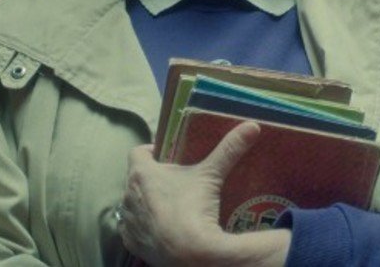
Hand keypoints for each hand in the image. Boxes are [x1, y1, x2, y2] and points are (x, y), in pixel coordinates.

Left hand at [119, 122, 290, 265]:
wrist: (190, 254)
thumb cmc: (194, 208)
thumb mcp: (211, 175)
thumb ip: (229, 149)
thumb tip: (252, 126)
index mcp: (141, 173)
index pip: (138, 152)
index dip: (151, 151)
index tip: (167, 155)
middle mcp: (127, 195)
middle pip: (137, 178)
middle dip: (152, 178)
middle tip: (176, 181)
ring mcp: (128, 221)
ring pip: (133, 203)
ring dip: (146, 202)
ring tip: (171, 205)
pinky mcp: (131, 242)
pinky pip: (134, 229)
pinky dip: (145, 226)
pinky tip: (162, 228)